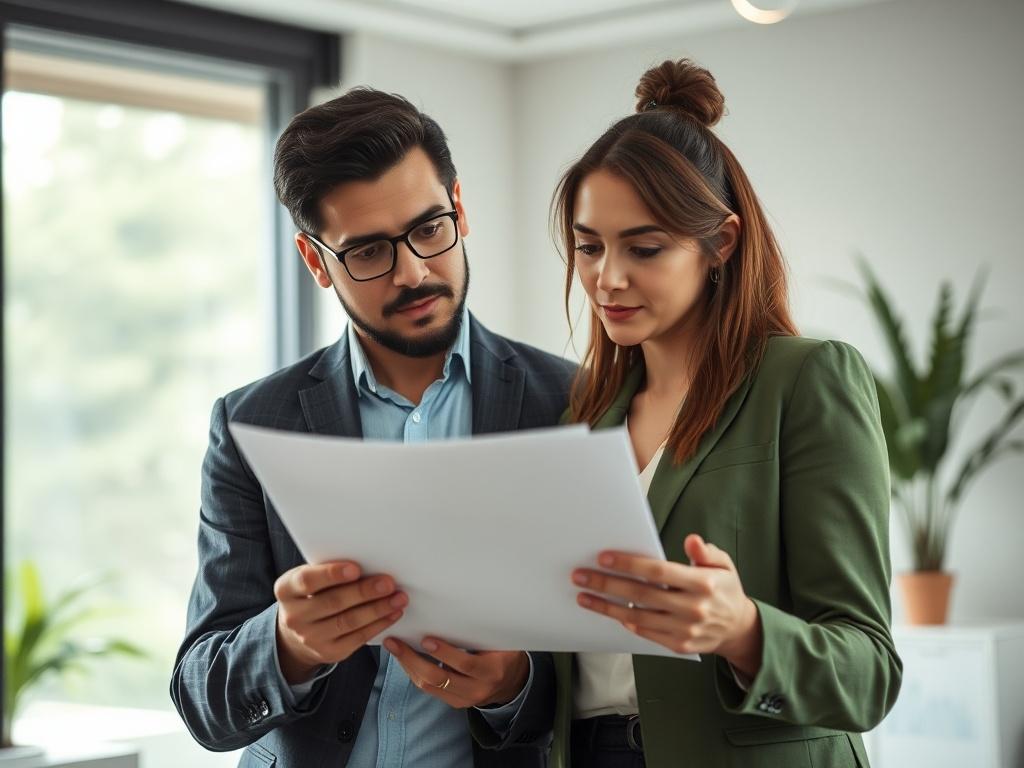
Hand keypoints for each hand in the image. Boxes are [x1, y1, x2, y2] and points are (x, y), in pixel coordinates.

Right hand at [274, 560, 406, 683]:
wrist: (298, 633)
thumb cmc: (311, 595)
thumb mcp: (309, 580)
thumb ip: (328, 571)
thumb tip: (368, 562)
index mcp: (286, 590)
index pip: (307, 581)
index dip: (332, 574)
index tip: (356, 568)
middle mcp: (294, 616)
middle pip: (333, 602)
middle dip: (364, 591)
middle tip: (388, 582)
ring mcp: (311, 638)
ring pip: (349, 621)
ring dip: (378, 608)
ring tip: (398, 597)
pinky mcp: (330, 653)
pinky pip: (358, 637)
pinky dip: (379, 624)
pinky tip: (393, 613)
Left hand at [383, 636, 529, 709]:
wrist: (511, 681)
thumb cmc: (503, 653)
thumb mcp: (501, 642)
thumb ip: (482, 632)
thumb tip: (456, 608)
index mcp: (492, 671)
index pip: (466, 664)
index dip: (445, 653)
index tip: (427, 639)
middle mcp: (477, 689)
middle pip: (439, 678)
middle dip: (413, 660)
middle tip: (397, 642)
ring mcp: (464, 699)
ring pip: (429, 686)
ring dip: (409, 666)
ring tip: (395, 647)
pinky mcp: (454, 702)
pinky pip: (429, 689)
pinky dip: (414, 673)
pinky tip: (405, 659)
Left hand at [572, 534, 761, 676]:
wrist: (737, 628)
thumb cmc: (724, 589)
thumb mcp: (724, 565)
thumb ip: (707, 552)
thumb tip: (691, 540)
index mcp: (703, 584)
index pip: (658, 572)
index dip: (629, 564)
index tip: (603, 558)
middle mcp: (692, 608)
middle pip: (641, 595)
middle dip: (607, 584)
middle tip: (580, 576)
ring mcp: (684, 630)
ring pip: (637, 617)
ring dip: (606, 607)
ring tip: (583, 596)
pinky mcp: (678, 645)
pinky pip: (645, 632)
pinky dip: (625, 621)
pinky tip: (608, 611)